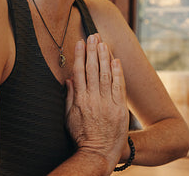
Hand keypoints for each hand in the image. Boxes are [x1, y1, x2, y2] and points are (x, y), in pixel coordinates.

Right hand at [65, 34, 128, 168]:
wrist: (98, 153)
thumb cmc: (82, 136)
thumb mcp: (69, 118)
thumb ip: (69, 98)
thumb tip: (69, 80)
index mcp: (79, 100)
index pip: (79, 72)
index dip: (79, 55)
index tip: (80, 42)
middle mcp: (93, 99)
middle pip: (92, 69)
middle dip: (92, 50)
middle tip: (93, 36)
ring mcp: (107, 103)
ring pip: (105, 74)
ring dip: (104, 56)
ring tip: (103, 42)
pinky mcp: (120, 108)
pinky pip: (118, 86)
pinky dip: (117, 72)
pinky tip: (116, 60)